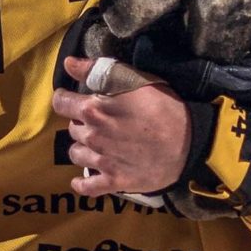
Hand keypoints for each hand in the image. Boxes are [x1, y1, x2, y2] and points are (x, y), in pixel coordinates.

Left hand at [54, 56, 192, 195]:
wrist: (190, 142)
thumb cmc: (163, 106)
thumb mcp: (133, 79)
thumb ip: (97, 70)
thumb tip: (68, 63)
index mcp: (93, 110)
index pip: (60, 103)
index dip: (65, 99)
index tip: (72, 98)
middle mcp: (92, 137)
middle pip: (72, 129)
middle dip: (81, 123)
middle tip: (98, 121)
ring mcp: (102, 161)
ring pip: (76, 155)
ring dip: (83, 149)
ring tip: (97, 145)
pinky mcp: (115, 182)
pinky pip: (87, 186)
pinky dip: (82, 183)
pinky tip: (85, 178)